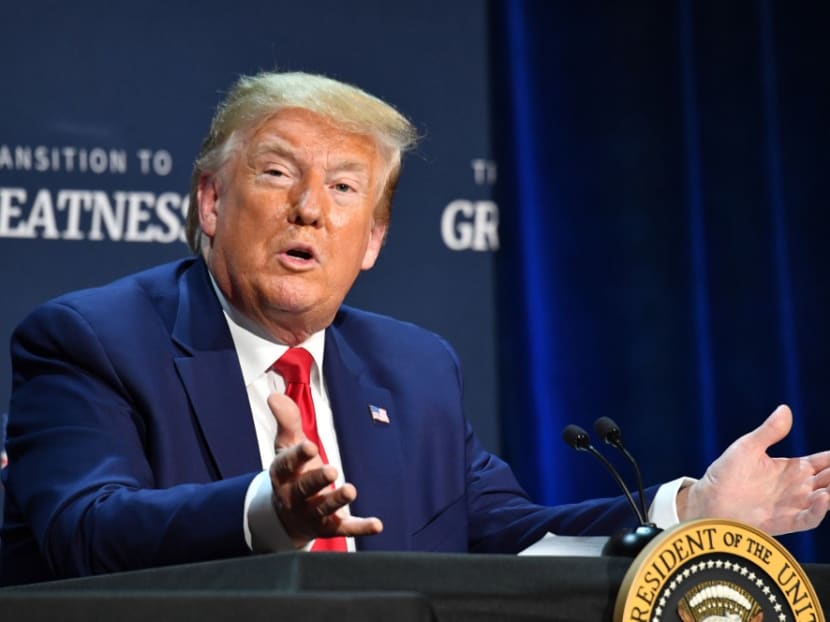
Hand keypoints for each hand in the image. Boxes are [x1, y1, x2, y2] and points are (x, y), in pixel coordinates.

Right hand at [267, 392, 382, 547]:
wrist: (287, 516)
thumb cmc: (292, 473)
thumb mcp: (287, 446)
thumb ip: (287, 421)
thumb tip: (274, 395)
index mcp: (283, 475)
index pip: (286, 464)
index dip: (297, 455)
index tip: (309, 445)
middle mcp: (294, 496)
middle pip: (304, 489)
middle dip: (317, 480)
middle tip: (331, 469)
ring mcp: (311, 514)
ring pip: (323, 509)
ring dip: (336, 501)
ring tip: (351, 490)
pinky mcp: (330, 527)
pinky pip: (345, 529)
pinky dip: (361, 527)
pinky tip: (377, 524)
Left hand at [677, 404, 829, 534]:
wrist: (708, 499)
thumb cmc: (725, 473)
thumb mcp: (748, 447)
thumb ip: (769, 431)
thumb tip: (785, 409)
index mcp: (791, 468)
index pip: (823, 462)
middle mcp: (797, 487)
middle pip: (829, 480)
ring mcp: (792, 505)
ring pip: (825, 500)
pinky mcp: (785, 521)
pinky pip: (809, 518)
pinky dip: (819, 510)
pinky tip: (824, 498)